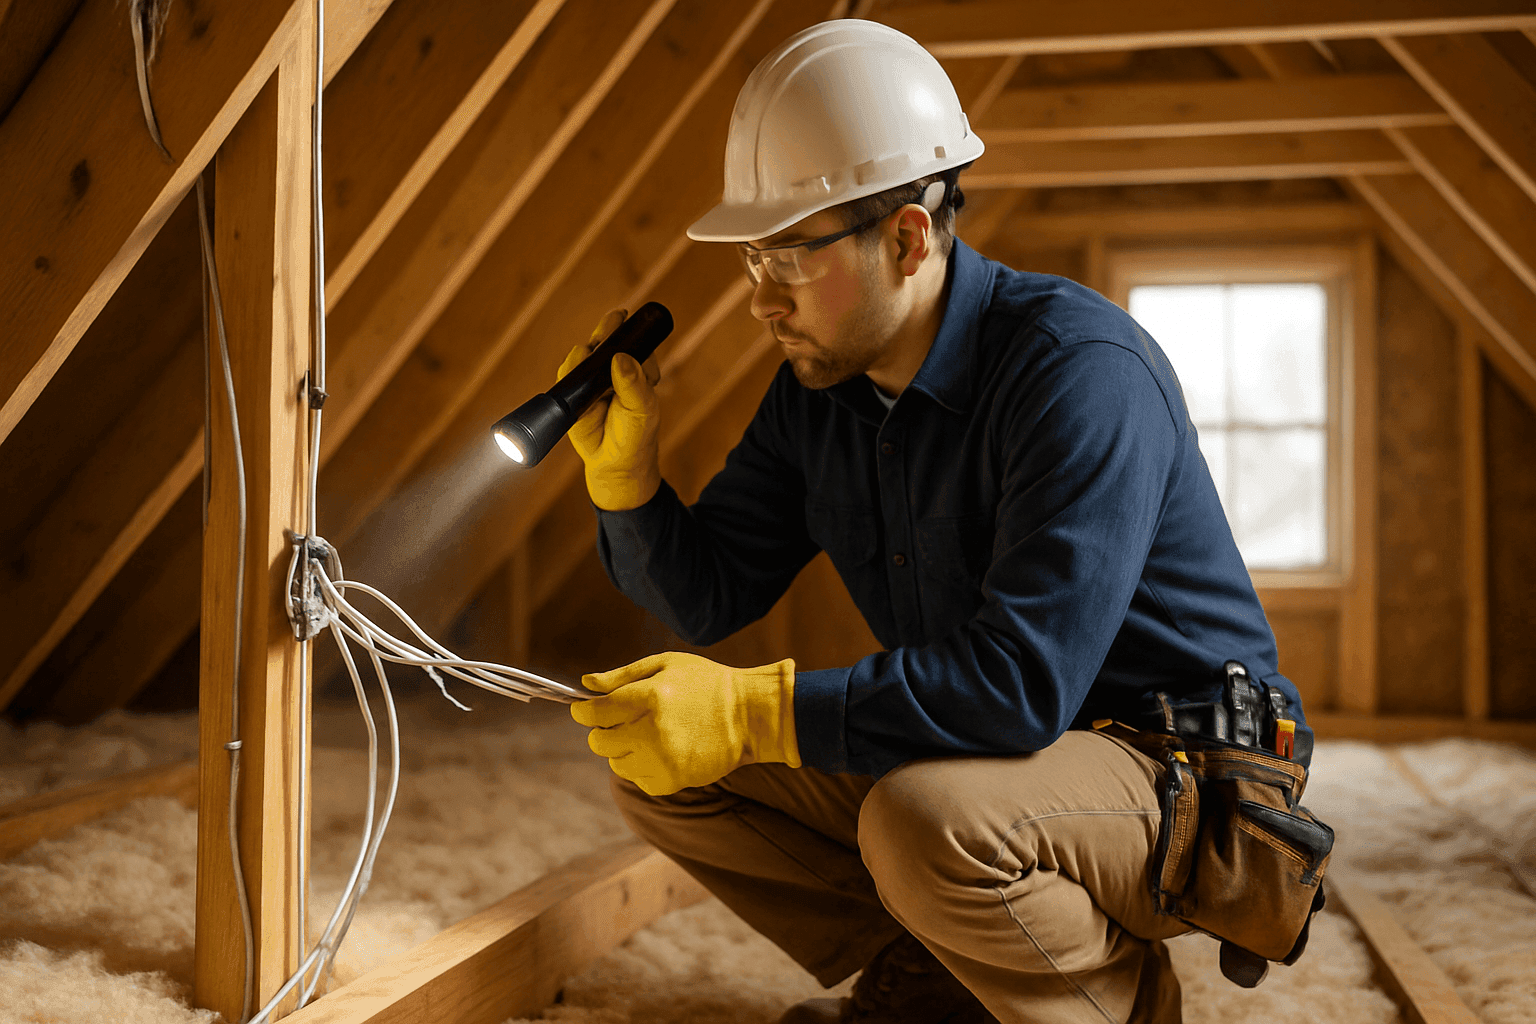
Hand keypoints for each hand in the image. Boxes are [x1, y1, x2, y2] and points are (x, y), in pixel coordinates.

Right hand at [559, 309, 662, 510]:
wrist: (612, 465)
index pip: (632, 343)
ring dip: (585, 350)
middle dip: (604, 331)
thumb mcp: (642, 409)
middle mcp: (613, 372)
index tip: (623, 317)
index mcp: (636, 371)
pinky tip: (576, 371)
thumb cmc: (634, 436)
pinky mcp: (573, 392)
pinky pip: (567, 373)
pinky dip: (570, 368)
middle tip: (605, 327)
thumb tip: (620, 356)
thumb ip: (633, 383)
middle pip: (606, 341)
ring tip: (588, 353)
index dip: (627, 330)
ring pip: (584, 353)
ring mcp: (591, 380)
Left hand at [570, 651, 799, 795]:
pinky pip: (637, 780)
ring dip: (623, 750)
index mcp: (648, 697)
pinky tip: (661, 751)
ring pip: (616, 763)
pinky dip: (642, 768)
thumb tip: (586, 684)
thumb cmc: (707, 683)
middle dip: (604, 730)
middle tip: (623, 720)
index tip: (584, 710)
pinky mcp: (673, 781)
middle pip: (599, 742)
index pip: (593, 713)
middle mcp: (651, 731)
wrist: (750, 715)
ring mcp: (662, 760)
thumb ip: (622, 676)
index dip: (583, 711)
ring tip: (647, 735)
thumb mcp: (666, 664)